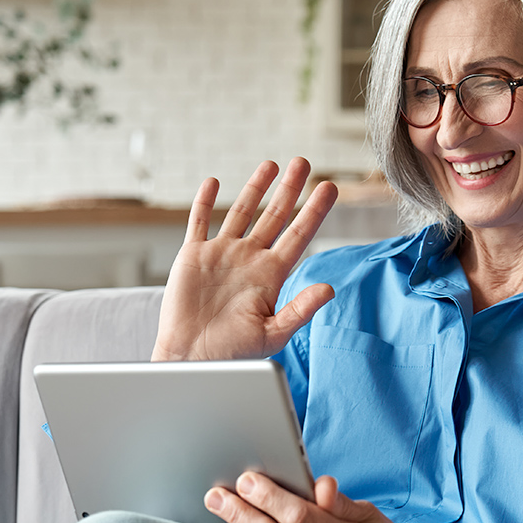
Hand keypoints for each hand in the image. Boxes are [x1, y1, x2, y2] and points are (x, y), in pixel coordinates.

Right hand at [151, 157, 337, 361]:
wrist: (192, 359)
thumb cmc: (233, 353)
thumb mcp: (273, 334)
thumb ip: (300, 309)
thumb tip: (329, 289)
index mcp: (271, 275)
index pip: (299, 234)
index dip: (314, 211)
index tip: (330, 188)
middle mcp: (249, 259)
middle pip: (274, 215)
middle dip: (290, 189)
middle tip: (304, 163)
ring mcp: (222, 254)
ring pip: (241, 212)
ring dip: (255, 188)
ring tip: (270, 164)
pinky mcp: (194, 255)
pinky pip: (199, 222)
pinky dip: (204, 202)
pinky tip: (213, 182)